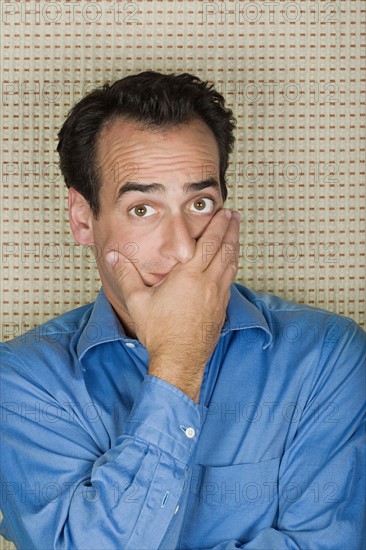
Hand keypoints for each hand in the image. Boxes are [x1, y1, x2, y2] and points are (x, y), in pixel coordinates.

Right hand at [105, 208, 239, 400]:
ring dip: (234, 247)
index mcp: (189, 276)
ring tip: (235, 235)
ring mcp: (218, 296)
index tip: (225, 212)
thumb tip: (113, 257)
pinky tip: (230, 265)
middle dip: (231, 230)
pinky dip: (232, 267)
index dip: (219, 225)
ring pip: (231, 265)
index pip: (209, 243)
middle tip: (235, 216)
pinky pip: (230, 281)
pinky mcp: (221, 309)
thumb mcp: (137, 301)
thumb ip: (126, 276)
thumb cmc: (159, 331)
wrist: (179, 360)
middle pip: (225, 249)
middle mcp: (208, 283)